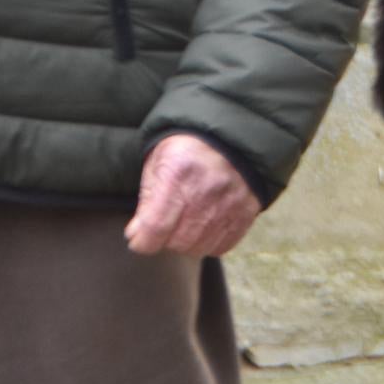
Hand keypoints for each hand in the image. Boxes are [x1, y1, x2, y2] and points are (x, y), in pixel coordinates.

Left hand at [125, 133, 262, 257]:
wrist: (230, 135)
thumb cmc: (186, 149)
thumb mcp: (158, 164)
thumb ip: (146, 201)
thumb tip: (136, 235)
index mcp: (179, 174)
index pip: (155, 228)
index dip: (141, 241)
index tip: (138, 237)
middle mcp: (208, 191)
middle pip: (177, 242)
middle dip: (163, 240)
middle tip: (163, 226)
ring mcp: (231, 202)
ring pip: (199, 247)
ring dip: (186, 243)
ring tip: (184, 225)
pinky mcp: (247, 211)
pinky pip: (222, 245)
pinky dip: (209, 242)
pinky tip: (203, 227)